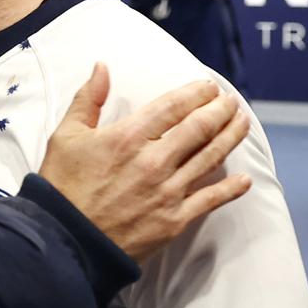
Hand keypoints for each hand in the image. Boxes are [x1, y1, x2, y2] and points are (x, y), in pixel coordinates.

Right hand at [38, 63, 250, 262]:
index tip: (209, 86)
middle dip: (220, 110)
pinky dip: (230, 189)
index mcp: (128, 136)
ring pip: (210, 158)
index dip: (196, 93)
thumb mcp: (66, 135)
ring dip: (231, 137)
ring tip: (242, 123)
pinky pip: (210, 200)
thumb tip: (102, 67)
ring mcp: (168, 191)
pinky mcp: (175, 220)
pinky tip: (245, 180)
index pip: (173, 106)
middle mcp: (154, 160)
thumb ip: (88, 99)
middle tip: (231, 101)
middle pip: (200, 128)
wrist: (66, 240)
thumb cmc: (62, 186)